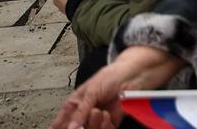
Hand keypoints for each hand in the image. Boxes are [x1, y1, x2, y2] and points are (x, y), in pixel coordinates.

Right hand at [51, 46, 180, 128]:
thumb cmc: (112, 75)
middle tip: (90, 114)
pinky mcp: (112, 122)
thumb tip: (71, 127)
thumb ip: (80, 111)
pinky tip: (108, 116)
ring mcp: (98, 118)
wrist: (135, 73)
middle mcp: (85, 113)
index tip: (67, 128)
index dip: (61, 127)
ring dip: (93, 125)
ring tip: (100, 112)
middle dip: (80, 126)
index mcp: (75, 104)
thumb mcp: (91, 91)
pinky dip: (105, 127)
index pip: (61, 122)